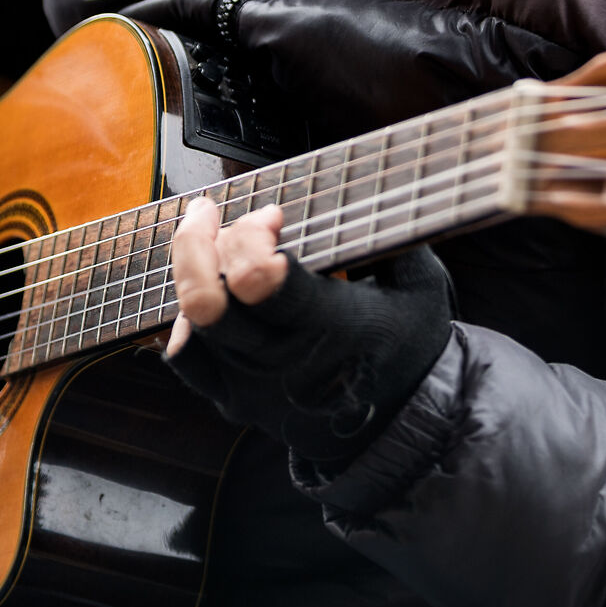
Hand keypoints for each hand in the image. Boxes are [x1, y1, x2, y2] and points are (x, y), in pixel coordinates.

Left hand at [165, 195, 453, 469]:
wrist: (403, 428)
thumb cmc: (414, 347)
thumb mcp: (421, 285)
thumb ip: (391, 234)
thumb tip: (375, 179)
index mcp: (332, 330)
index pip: (258, 280)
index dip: (251, 235)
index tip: (273, 216)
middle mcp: (284, 363)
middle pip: (207, 300)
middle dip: (197, 241)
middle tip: (207, 211)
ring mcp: (253, 386)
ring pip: (191, 323)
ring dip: (190, 271)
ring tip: (205, 240)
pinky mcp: (234, 400)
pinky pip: (186, 358)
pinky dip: (184, 318)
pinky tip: (204, 287)